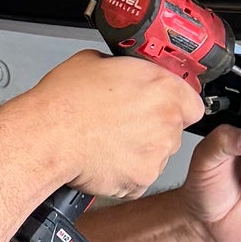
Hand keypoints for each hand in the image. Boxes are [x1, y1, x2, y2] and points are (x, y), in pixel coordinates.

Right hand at [7, 49, 199, 200]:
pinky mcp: (141, 179)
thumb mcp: (97, 62)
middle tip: (125, 123)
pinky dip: (126, 173)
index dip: (175, 105)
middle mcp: (166, 121)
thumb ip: (125, 70)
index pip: (192, 102)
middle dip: (154, 127)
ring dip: (140, 150)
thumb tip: (123, 72)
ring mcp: (156, 153)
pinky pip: (140, 178)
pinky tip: (105, 159)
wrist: (48, 136)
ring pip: (157, 154)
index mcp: (162, 87)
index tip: (161, 106)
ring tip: (109, 141)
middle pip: (173, 129)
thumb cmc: (66, 101)